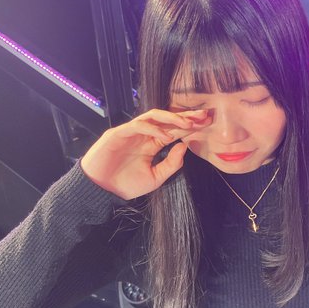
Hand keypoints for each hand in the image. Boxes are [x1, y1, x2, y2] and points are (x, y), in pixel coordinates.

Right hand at [80, 109, 210, 199]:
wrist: (101, 192)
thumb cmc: (126, 185)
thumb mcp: (155, 178)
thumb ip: (171, 164)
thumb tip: (184, 147)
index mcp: (152, 144)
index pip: (173, 131)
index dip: (189, 127)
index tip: (207, 124)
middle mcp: (143, 135)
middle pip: (166, 120)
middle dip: (185, 117)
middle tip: (203, 115)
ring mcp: (130, 132)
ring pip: (152, 117)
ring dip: (171, 118)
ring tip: (187, 124)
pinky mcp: (117, 134)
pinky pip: (136, 126)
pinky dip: (152, 129)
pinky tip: (165, 136)